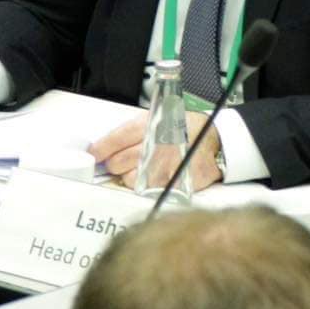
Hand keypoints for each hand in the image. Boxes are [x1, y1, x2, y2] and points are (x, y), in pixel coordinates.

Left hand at [90, 110, 223, 191]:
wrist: (214, 139)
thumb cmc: (183, 127)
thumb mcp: (157, 118)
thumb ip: (132, 131)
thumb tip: (105, 146)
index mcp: (148, 126)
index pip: (115, 140)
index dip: (100, 149)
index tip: (94, 155)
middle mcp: (154, 146)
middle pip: (118, 163)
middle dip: (116, 164)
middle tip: (121, 162)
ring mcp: (164, 167)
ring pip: (130, 180)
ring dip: (131, 177)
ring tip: (143, 168)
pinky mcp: (174, 183)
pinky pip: (149, 190)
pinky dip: (148, 186)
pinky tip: (155, 177)